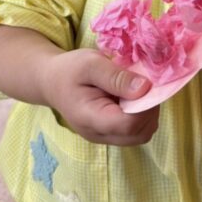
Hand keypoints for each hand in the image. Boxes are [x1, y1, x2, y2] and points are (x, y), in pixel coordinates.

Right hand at [42, 48, 158, 145]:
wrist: (51, 81)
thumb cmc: (69, 70)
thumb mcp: (91, 63)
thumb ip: (117, 77)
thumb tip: (145, 89)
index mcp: (90, 119)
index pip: (130, 124)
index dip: (145, 105)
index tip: (145, 83)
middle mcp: (99, 135)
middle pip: (140, 134)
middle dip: (150, 109)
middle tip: (142, 85)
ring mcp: (105, 137)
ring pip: (141, 134)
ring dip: (147, 113)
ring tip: (135, 90)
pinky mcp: (110, 133)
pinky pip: (135, 131)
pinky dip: (141, 115)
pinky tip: (131, 97)